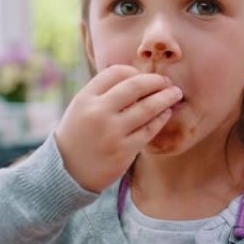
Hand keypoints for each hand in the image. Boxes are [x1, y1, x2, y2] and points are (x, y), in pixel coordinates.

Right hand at [54, 65, 181, 192]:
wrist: (67, 172)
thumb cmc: (79, 136)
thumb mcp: (81, 108)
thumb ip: (103, 93)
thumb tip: (137, 77)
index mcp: (85, 98)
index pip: (116, 72)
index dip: (134, 71)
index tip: (143, 76)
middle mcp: (98, 112)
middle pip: (135, 86)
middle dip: (156, 81)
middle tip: (167, 81)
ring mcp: (112, 132)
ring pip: (147, 107)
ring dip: (166, 98)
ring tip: (175, 93)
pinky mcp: (124, 150)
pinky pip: (149, 129)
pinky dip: (161, 118)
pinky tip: (166, 113)